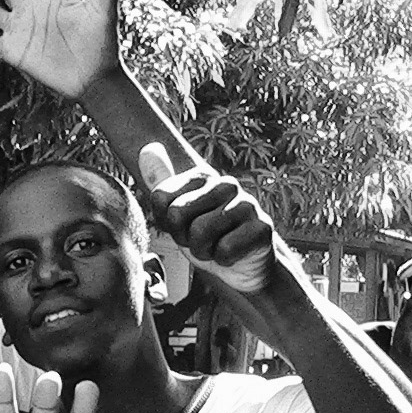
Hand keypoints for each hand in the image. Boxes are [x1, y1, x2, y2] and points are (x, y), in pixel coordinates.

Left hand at [139, 143, 276, 296]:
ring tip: (215, 246)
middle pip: (177, 214)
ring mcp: (247, 203)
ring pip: (200, 233)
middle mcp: (226, 184)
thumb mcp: (175, 213)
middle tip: (199, 239)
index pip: (160, 198)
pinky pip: (224, 250)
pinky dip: (222, 259)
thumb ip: (160, 183)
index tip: (182, 225)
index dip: (165, 221)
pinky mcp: (263, 227)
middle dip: (182, 236)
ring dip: (202, 250)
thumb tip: (148, 149)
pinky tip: (232, 254)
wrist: (241, 263)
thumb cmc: (204, 237)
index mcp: (202, 176)